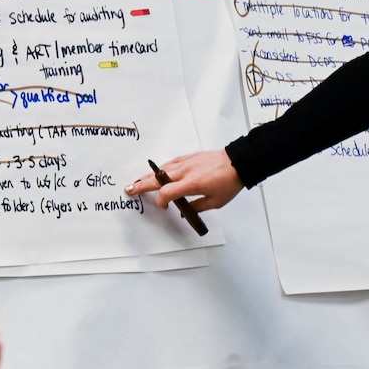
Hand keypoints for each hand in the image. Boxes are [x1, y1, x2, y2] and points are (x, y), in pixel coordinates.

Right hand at [127, 150, 242, 212]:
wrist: (239, 163)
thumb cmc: (229, 182)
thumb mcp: (215, 202)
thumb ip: (197, 207)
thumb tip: (185, 211)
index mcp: (192, 184)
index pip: (167, 193)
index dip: (161, 202)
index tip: (163, 207)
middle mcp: (186, 171)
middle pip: (158, 179)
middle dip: (142, 185)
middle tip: (129, 189)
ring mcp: (187, 162)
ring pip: (162, 169)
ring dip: (149, 176)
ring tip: (138, 181)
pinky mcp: (190, 157)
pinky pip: (171, 162)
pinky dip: (162, 168)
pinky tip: (157, 172)